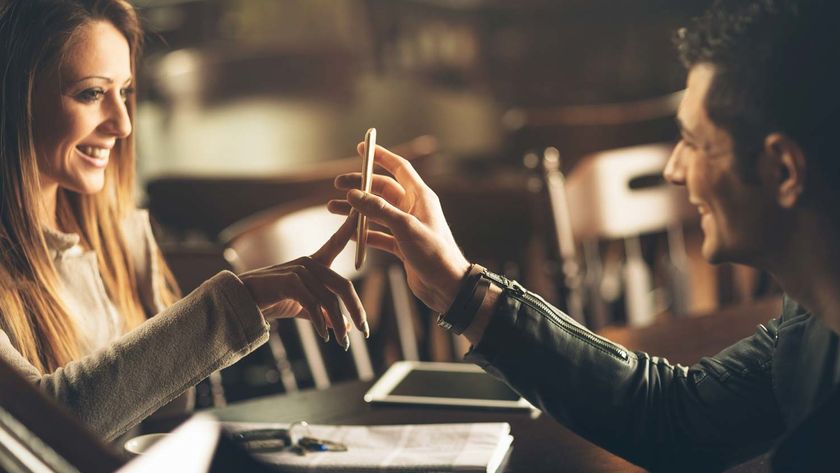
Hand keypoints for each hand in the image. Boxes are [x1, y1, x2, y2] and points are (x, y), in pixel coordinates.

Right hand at [238, 213, 367, 348]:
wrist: (242, 302)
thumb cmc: (272, 300)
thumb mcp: (302, 307)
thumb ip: (323, 314)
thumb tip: (345, 328)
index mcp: (313, 262)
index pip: (336, 242)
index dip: (349, 228)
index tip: (362, 214)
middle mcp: (309, 262)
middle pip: (343, 285)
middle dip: (356, 310)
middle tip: (364, 330)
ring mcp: (299, 270)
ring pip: (329, 299)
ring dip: (338, 324)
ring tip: (343, 343)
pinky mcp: (289, 281)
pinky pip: (313, 304)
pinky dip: (321, 323)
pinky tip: (324, 336)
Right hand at [327, 144, 469, 312]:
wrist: (447, 286)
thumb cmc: (434, 254)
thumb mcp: (404, 228)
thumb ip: (378, 210)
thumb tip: (353, 194)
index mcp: (420, 196)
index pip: (399, 167)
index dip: (381, 156)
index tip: (362, 148)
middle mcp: (413, 208)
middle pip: (382, 189)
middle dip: (360, 186)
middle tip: (338, 185)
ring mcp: (406, 227)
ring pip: (376, 212)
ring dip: (356, 210)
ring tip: (332, 208)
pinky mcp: (401, 245)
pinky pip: (377, 233)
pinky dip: (362, 233)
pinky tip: (346, 234)